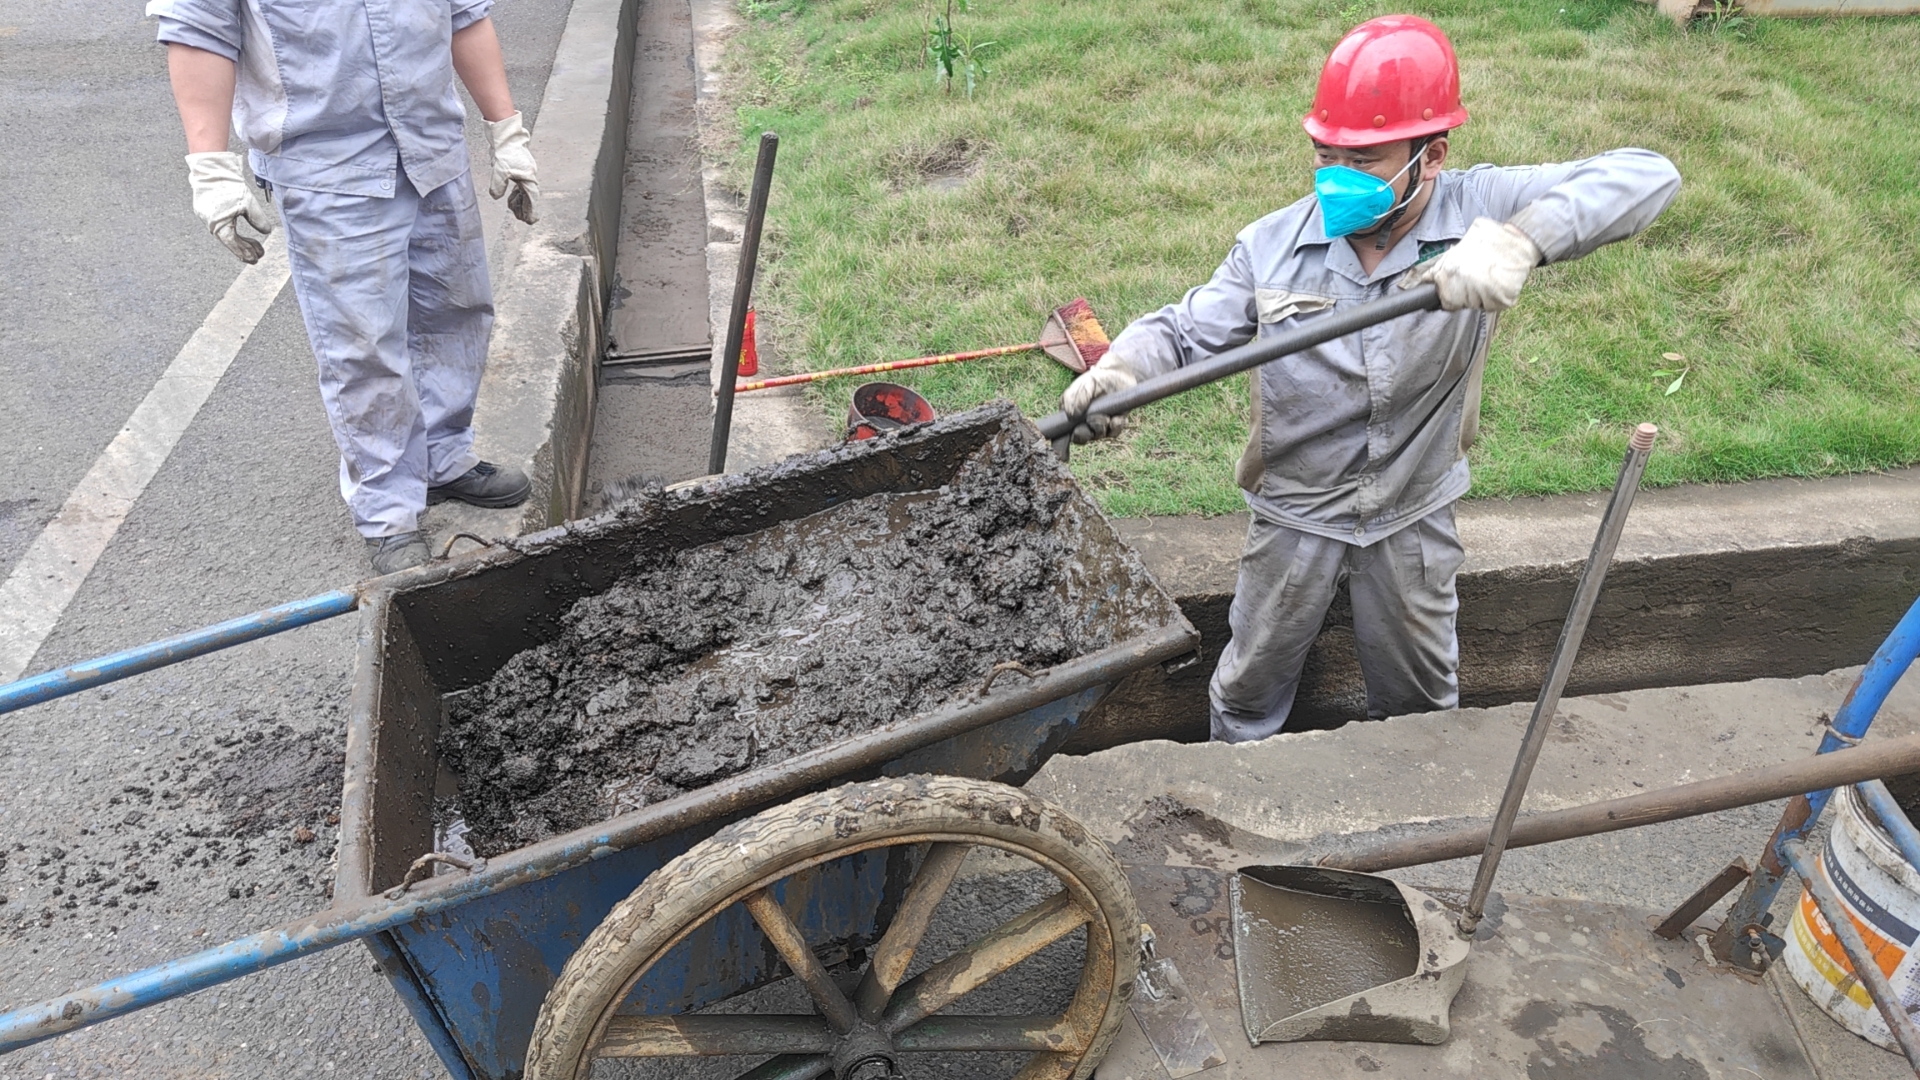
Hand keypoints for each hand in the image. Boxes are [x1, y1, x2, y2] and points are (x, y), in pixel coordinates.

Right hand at [185, 152, 272, 263]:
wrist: (211, 169)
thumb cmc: (229, 186)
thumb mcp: (249, 204)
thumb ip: (258, 220)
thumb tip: (266, 231)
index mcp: (219, 225)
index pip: (234, 244)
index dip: (245, 253)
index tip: (256, 259)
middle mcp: (210, 223)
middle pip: (230, 241)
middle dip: (245, 249)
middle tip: (258, 256)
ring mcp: (206, 216)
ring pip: (225, 233)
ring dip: (240, 240)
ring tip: (254, 245)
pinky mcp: (205, 209)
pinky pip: (220, 225)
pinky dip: (232, 230)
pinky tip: (240, 232)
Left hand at [486, 112, 538, 223]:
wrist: (505, 136)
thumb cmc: (505, 151)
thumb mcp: (499, 170)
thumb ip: (497, 185)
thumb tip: (496, 197)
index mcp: (528, 178)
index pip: (532, 198)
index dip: (532, 211)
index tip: (531, 221)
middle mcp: (529, 177)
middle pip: (529, 197)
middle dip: (525, 209)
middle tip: (521, 219)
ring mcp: (525, 174)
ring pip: (525, 192)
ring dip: (520, 202)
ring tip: (513, 210)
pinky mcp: (520, 171)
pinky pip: (521, 187)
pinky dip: (517, 195)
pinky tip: (511, 198)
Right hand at [1061, 353, 1140, 444]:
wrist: (1115, 374)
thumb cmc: (1095, 380)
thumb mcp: (1081, 386)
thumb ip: (1073, 399)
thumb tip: (1071, 415)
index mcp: (1072, 417)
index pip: (1066, 436)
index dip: (1067, 441)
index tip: (1072, 439)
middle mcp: (1085, 423)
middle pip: (1082, 438)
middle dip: (1086, 432)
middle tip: (1091, 419)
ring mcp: (1100, 425)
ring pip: (1098, 436)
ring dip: (1101, 426)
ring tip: (1105, 415)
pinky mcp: (1115, 423)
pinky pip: (1114, 432)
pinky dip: (1115, 426)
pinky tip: (1117, 417)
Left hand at [1401, 217, 1541, 311]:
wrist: (1519, 240)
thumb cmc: (1489, 241)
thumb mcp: (1462, 246)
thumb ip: (1443, 265)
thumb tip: (1426, 280)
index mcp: (1452, 273)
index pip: (1445, 300)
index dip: (1450, 295)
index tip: (1456, 289)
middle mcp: (1467, 286)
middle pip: (1462, 303)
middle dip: (1466, 293)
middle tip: (1478, 277)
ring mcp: (1486, 295)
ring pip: (1478, 305)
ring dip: (1482, 295)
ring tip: (1491, 276)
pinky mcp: (1502, 301)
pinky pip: (1494, 305)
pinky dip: (1497, 297)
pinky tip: (1500, 281)